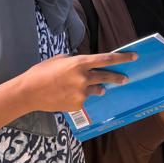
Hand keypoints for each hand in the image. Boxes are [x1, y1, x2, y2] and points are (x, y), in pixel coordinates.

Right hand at [19, 51, 136, 112]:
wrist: (29, 92)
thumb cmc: (42, 72)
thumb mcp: (60, 59)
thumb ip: (76, 61)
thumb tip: (86, 64)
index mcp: (79, 63)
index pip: (107, 59)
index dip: (122, 58)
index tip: (134, 57)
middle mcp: (84, 78)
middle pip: (107, 76)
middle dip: (118, 77)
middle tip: (125, 78)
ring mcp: (82, 93)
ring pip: (97, 90)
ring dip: (98, 88)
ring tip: (98, 88)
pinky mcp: (78, 105)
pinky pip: (85, 100)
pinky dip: (80, 97)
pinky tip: (68, 96)